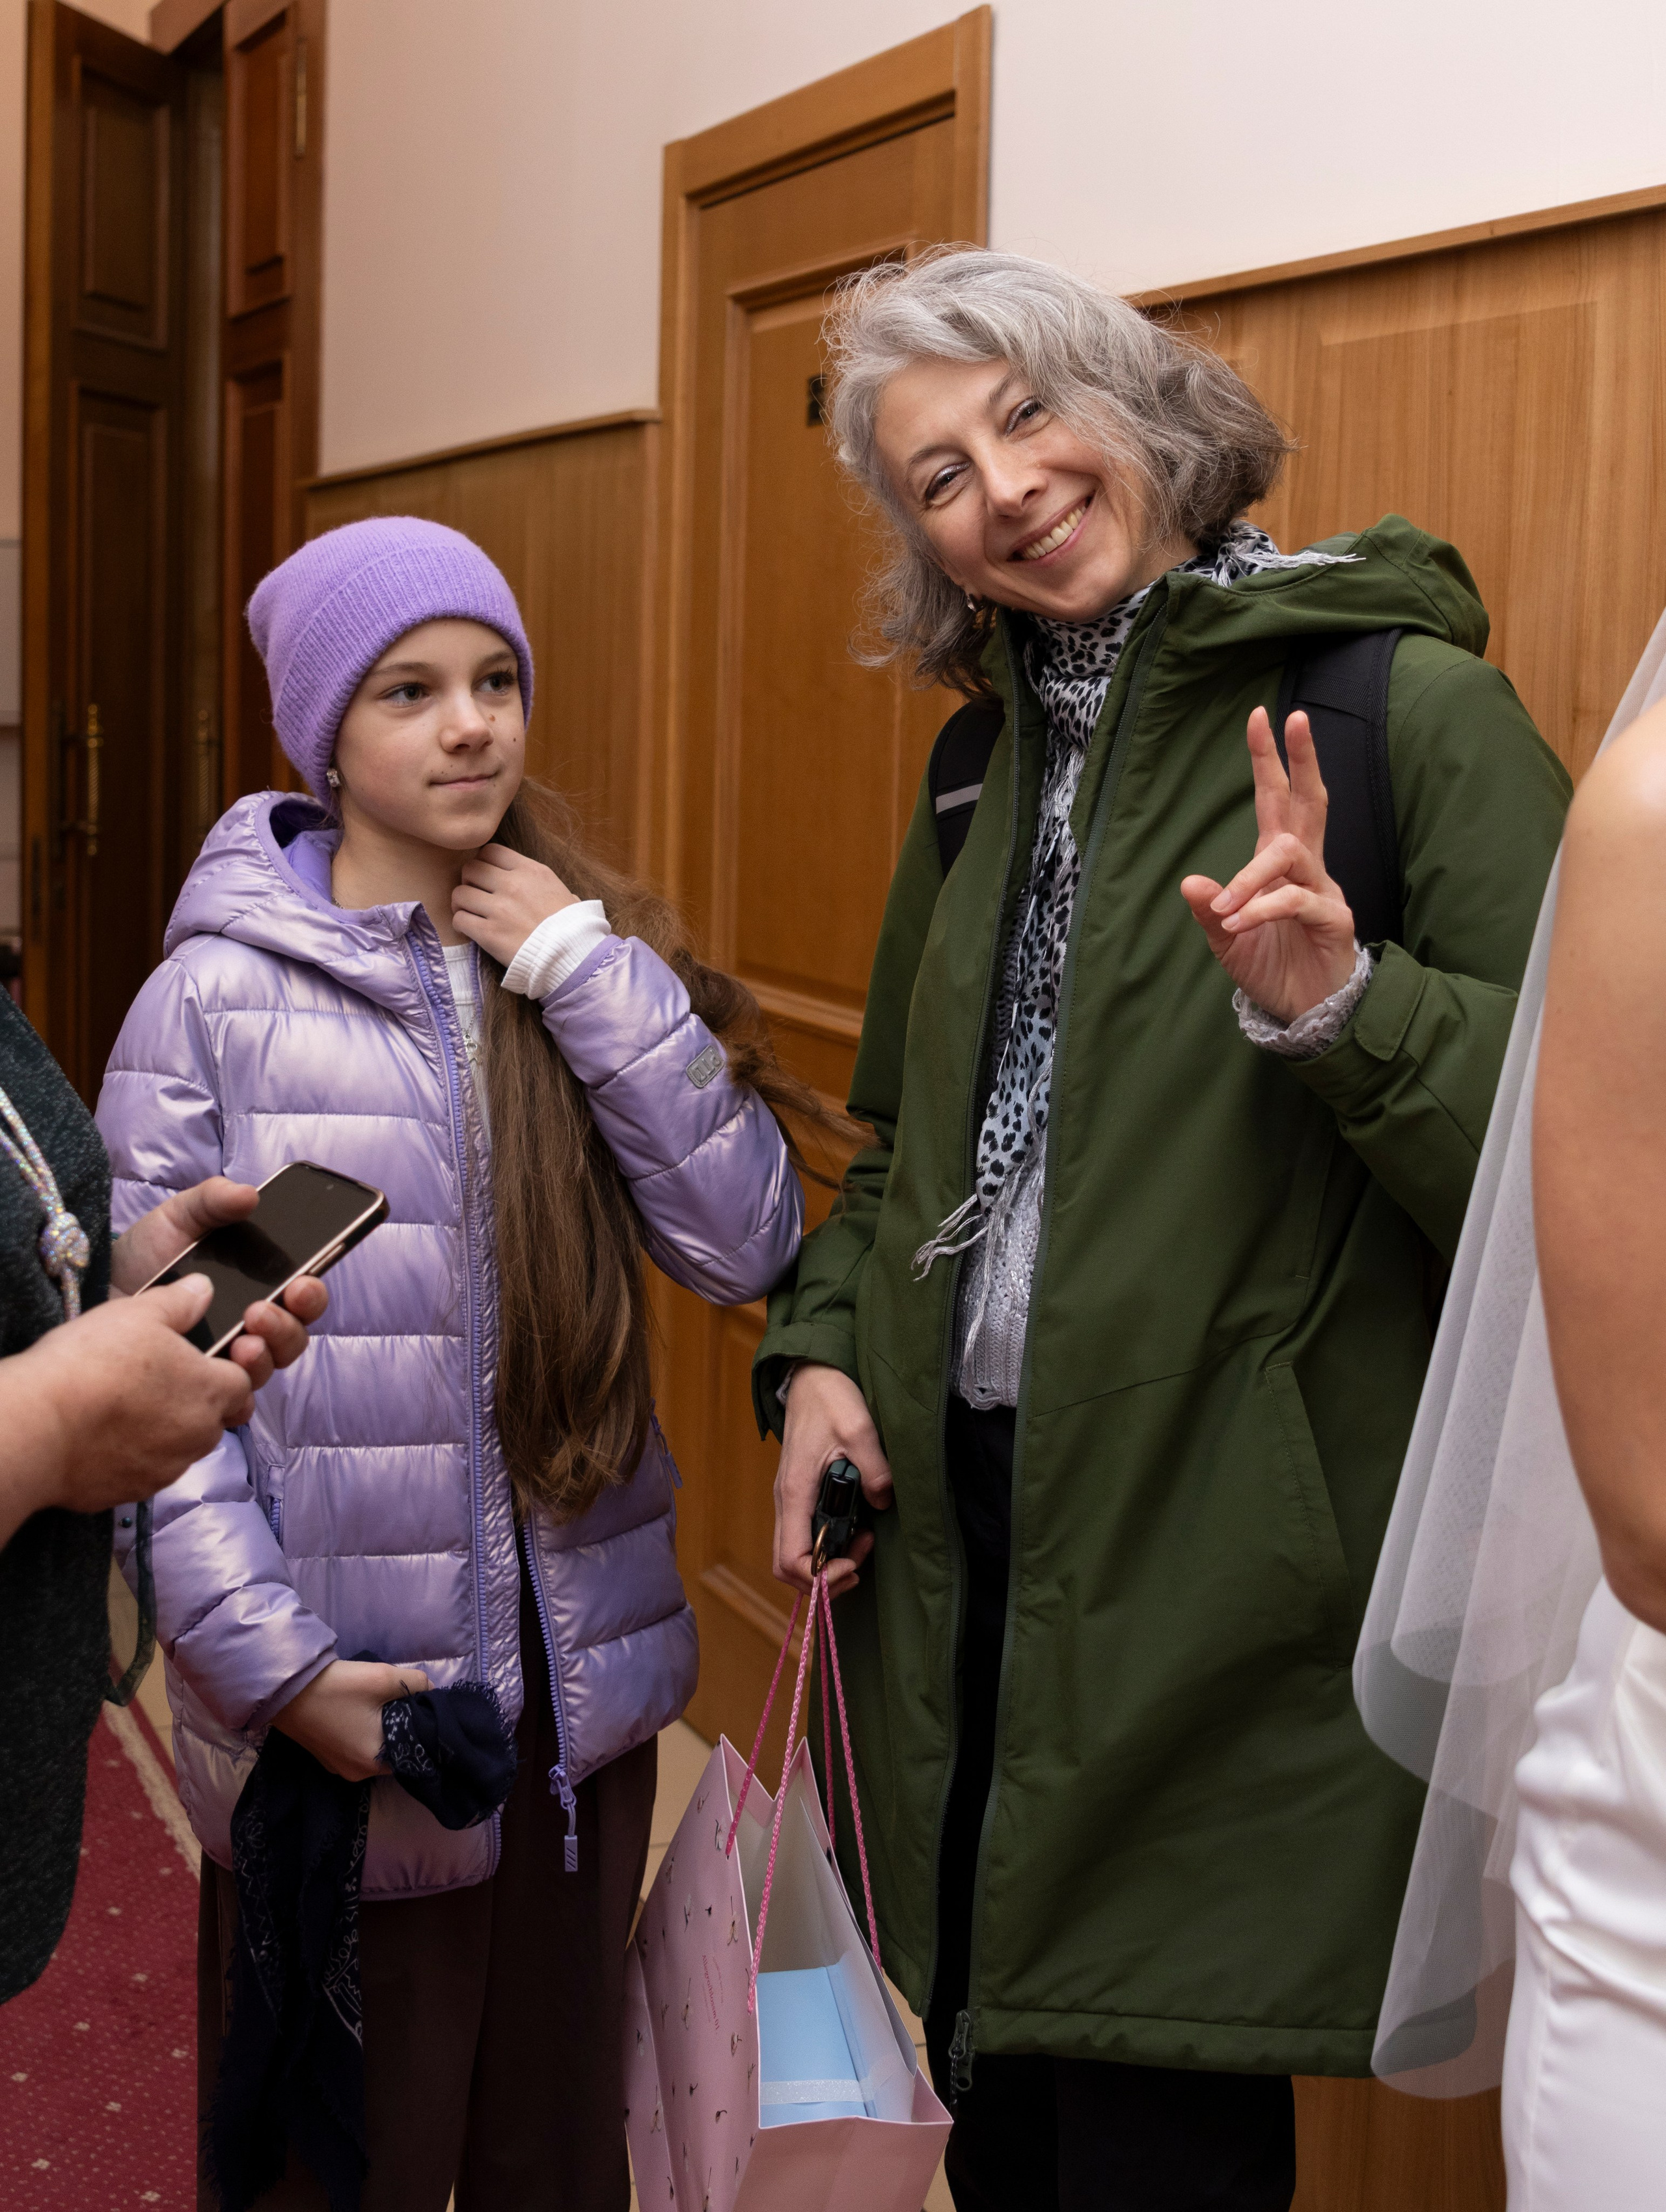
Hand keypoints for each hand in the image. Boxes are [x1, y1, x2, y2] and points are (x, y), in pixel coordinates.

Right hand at [0, 1275, 261, 1546]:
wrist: (38, 1427)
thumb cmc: (92, 1364)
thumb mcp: (138, 1313)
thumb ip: (180, 1302)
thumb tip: (203, 1290)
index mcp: (211, 1391)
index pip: (243, 1381)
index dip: (226, 1368)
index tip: (200, 1360)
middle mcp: (199, 1436)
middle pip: (216, 1418)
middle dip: (198, 1402)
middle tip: (160, 1381)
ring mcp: (167, 1468)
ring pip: (182, 1447)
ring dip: (166, 1429)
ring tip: (127, 1405)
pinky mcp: (133, 1492)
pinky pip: (146, 1470)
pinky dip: (134, 1455)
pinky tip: (105, 1434)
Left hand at [112, 1176, 327, 1389]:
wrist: (96, 1294)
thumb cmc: (142, 1256)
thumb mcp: (178, 1218)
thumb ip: (213, 1201)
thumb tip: (250, 1195)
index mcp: (258, 1286)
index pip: (303, 1296)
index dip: (312, 1292)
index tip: (302, 1282)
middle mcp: (251, 1326)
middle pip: (294, 1336)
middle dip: (288, 1326)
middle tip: (261, 1312)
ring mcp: (227, 1359)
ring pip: (270, 1368)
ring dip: (265, 1355)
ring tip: (242, 1342)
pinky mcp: (202, 1389)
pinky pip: (235, 1403)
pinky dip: (236, 1394)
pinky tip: (221, 1375)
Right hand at [272, 1658, 431, 1782]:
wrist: (285, 1689)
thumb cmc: (338, 1687)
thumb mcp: (385, 1677)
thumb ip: (417, 1684)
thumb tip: (432, 1691)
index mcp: (374, 1762)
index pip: (413, 1752)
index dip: (421, 1730)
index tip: (424, 1709)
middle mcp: (357, 1773)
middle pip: (393, 1751)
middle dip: (401, 1728)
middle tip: (404, 1701)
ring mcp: (338, 1768)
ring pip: (374, 1750)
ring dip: (381, 1730)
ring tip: (382, 1703)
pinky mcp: (326, 1758)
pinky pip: (356, 1749)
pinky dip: (363, 1733)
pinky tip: (361, 1711)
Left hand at [451, 843, 576, 966]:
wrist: (573, 956)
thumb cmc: (573, 927)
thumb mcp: (563, 892)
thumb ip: (543, 884)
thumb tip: (547, 888)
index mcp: (530, 871)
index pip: (491, 851)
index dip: (484, 862)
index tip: (487, 875)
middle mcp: (512, 885)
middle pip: (470, 868)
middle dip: (469, 880)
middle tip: (476, 894)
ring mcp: (499, 909)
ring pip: (459, 893)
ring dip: (461, 903)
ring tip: (470, 912)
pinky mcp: (489, 933)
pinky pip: (459, 919)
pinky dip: (461, 924)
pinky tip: (471, 929)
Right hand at [773, 1363, 893, 1597]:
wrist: (812, 1377)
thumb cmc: (831, 1399)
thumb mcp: (860, 1428)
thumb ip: (874, 1469)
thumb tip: (882, 1504)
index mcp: (795, 1492)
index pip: (791, 1560)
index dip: (820, 1576)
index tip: (854, 1564)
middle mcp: (785, 1502)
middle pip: (788, 1566)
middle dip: (825, 1577)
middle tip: (861, 1561)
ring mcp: (790, 1499)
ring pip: (796, 1554)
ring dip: (829, 1561)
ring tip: (864, 1542)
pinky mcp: (800, 1495)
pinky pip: (805, 1535)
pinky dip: (828, 1544)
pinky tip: (856, 1528)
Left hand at [1180, 707, 1356, 1022]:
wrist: (1306, 1013)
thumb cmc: (1272, 969)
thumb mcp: (1227, 940)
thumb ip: (1209, 911)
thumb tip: (1189, 881)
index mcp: (1280, 865)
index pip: (1277, 802)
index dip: (1269, 762)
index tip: (1260, 718)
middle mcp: (1307, 869)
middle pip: (1309, 803)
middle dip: (1301, 760)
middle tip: (1294, 717)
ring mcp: (1324, 891)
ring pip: (1292, 854)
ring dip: (1251, 875)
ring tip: (1226, 905)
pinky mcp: (1334, 920)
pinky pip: (1295, 901)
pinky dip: (1261, 908)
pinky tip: (1238, 923)